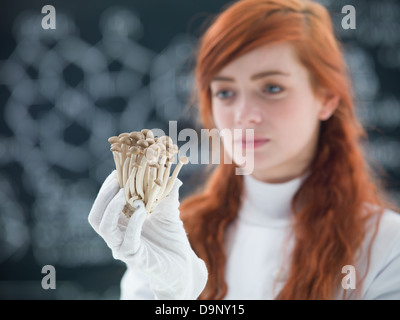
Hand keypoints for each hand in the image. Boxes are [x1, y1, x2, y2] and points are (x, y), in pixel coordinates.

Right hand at [88, 170, 207, 298]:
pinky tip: (142, 209)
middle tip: (117, 178)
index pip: (105, 203)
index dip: (108, 186)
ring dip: (112, 207)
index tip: (119, 170)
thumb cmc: (172, 238)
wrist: (184, 265)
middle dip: (104, 194)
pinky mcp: (135, 258)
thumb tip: (173, 175)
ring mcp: (124, 247)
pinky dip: (133, 222)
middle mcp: (118, 235)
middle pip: (97, 215)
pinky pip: (127, 240)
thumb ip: (168, 193)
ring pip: (104, 227)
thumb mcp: (169, 211)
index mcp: (122, 223)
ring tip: (124, 192)